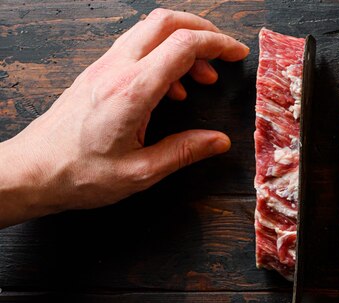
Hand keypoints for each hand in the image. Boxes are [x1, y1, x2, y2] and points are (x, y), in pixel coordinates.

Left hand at [0, 8, 248, 227]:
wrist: (31, 171)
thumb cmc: (79, 174)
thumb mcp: (140, 172)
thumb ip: (183, 152)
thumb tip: (218, 141)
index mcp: (131, 91)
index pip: (183, 45)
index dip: (217, 44)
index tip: (237, 54)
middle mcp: (116, 69)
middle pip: (165, 21)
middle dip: (202, 30)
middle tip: (224, 53)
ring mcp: (103, 67)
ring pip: (149, 30)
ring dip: (182, 43)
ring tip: (202, 78)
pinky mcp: (96, 73)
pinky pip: (135, 47)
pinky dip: (162, 55)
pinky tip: (172, 89)